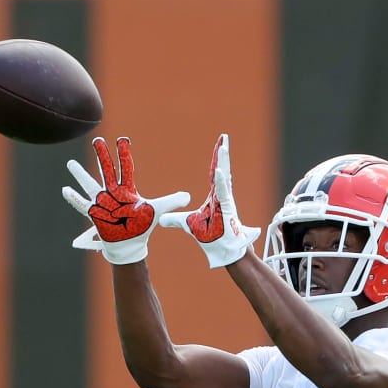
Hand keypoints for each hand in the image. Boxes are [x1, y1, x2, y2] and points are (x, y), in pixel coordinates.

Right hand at [62, 137, 190, 263]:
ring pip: (90, 184)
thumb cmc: (142, 226)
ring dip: (81, 174)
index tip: (122, 139)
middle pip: (107, 170)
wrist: (131, 244)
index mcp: (127, 190)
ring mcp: (102, 202)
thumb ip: (171, 201)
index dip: (124, 153)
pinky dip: (74, 198)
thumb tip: (188, 196)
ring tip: (71, 163)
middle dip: (103, 155)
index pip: (125, 167)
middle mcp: (113, 192)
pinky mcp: (94, 213)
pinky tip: (66, 189)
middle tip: (97, 140)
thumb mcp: (157, 211)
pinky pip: (82, 204)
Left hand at [159, 134, 259, 268]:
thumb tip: (161, 219)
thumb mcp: (188, 224)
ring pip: (224, 177)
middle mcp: (222, 195)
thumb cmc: (210, 236)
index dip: (215, 159)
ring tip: (223, 146)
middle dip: (223, 153)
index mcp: (215, 196)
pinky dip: (222, 181)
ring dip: (223, 161)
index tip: (218, 144)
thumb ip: (175, 219)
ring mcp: (225, 201)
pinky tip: (220, 170)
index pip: (214, 173)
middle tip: (225, 137)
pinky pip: (223, 192)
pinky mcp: (226, 208)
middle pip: (222, 169)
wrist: (222, 250)